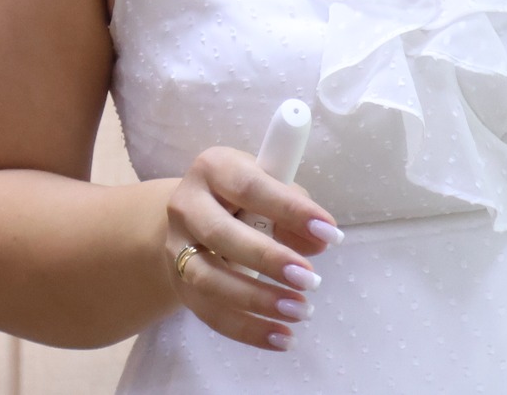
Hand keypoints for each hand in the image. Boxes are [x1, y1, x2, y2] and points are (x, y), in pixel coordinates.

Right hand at [163, 146, 342, 352]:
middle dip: (269, 259)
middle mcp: (186, 205)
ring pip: (209, 280)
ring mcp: (177, 248)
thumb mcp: (270, 188)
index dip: (290, 209)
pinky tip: (282, 337)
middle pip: (221, 234)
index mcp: (213, 168)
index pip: (250, 187)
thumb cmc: (244, 197)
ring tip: (300, 311)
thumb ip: (295, 211)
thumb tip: (322, 241)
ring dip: (258, 300)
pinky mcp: (179, 285)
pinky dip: (247, 329)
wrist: (194, 219)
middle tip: (311, 280)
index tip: (329, 232)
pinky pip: (210, 314)